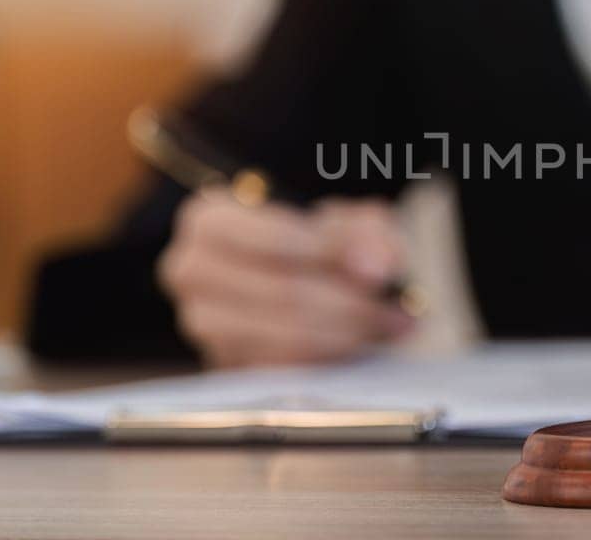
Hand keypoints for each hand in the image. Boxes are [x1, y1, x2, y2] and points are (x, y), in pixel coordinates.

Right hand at [159, 191, 413, 366]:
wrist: (278, 271)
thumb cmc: (306, 240)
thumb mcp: (337, 220)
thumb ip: (362, 233)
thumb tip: (380, 266)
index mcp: (209, 220)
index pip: (276, 240)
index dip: (334, 254)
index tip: (382, 270)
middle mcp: (191, 271)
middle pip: (283, 293)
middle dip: (352, 304)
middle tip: (399, 309)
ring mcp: (203, 324)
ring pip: (286, 336)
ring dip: (349, 334)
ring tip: (392, 324)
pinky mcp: (225, 364)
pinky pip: (285, 369)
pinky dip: (333, 358)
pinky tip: (365, 343)